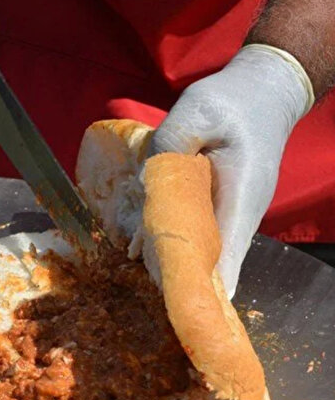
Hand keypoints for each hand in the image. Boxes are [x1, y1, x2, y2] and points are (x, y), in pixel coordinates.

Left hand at [138, 45, 312, 297]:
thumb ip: (170, 144)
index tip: (183, 308)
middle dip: (179, 280)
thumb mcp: (198, 111)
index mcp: (239, 197)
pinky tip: (138, 251)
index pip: (224, 256)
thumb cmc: (234, 103)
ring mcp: (231, 214)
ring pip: (203, 253)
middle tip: (142, 292)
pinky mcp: (220, 208)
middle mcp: (239, 215)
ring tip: (134, 274)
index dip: (203, 286)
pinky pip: (197, 236)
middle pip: (211, 264)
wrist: (265, 91)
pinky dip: (171, 245)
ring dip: (170, 264)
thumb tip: (146, 181)